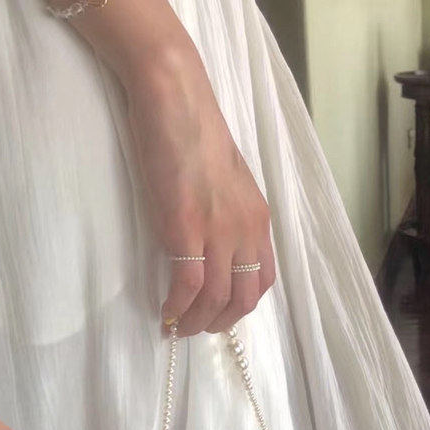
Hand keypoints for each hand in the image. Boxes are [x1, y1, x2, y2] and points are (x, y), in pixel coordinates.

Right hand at [124, 43, 275, 336]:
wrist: (175, 100)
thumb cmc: (195, 134)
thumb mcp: (227, 181)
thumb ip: (228, 215)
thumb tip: (212, 243)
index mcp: (259, 219)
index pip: (264, 278)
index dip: (243, 304)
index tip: (221, 313)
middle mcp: (247, 230)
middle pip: (246, 296)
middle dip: (223, 322)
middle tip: (199, 329)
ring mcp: (218, 230)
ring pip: (218, 298)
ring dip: (198, 322)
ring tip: (179, 329)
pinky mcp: (186, 228)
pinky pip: (188, 285)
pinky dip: (177, 308)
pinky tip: (165, 315)